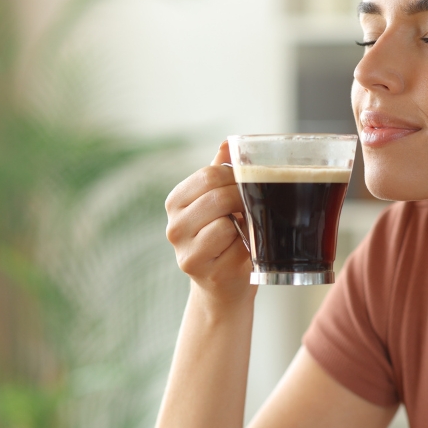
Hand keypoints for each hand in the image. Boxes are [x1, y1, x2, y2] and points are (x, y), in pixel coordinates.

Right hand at [165, 140, 255, 303]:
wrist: (224, 286)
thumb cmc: (225, 239)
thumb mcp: (220, 203)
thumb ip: (222, 172)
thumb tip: (228, 142)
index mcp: (176, 201)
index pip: (209, 175)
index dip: (236, 178)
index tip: (248, 186)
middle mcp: (173, 225)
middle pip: (217, 196)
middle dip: (243, 199)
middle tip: (254, 207)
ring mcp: (184, 250)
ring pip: (224, 223)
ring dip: (243, 226)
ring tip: (243, 233)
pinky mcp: (200, 270)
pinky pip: (233, 247)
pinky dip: (244, 247)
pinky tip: (239, 253)